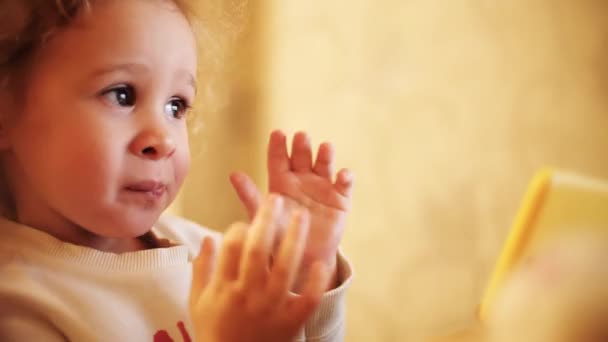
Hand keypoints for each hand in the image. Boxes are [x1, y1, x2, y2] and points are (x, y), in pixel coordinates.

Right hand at [189, 195, 329, 341]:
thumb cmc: (215, 331)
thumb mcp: (199, 301)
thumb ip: (201, 269)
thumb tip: (207, 238)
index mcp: (224, 288)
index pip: (231, 246)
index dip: (239, 228)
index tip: (245, 222)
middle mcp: (247, 295)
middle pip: (258, 250)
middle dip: (266, 220)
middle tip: (276, 199)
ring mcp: (271, 308)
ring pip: (285, 267)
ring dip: (294, 238)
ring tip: (301, 215)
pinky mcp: (291, 322)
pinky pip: (308, 298)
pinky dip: (315, 281)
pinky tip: (321, 263)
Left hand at [230, 130, 353, 290]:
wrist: (302, 262)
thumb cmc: (277, 238)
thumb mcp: (262, 217)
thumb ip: (250, 196)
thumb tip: (233, 174)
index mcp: (281, 181)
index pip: (278, 159)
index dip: (278, 146)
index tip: (278, 133)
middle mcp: (302, 179)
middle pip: (302, 156)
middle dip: (302, 145)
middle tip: (301, 136)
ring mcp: (322, 187)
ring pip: (324, 164)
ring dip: (325, 155)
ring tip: (325, 148)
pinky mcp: (340, 200)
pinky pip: (344, 185)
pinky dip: (346, 178)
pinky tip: (343, 175)